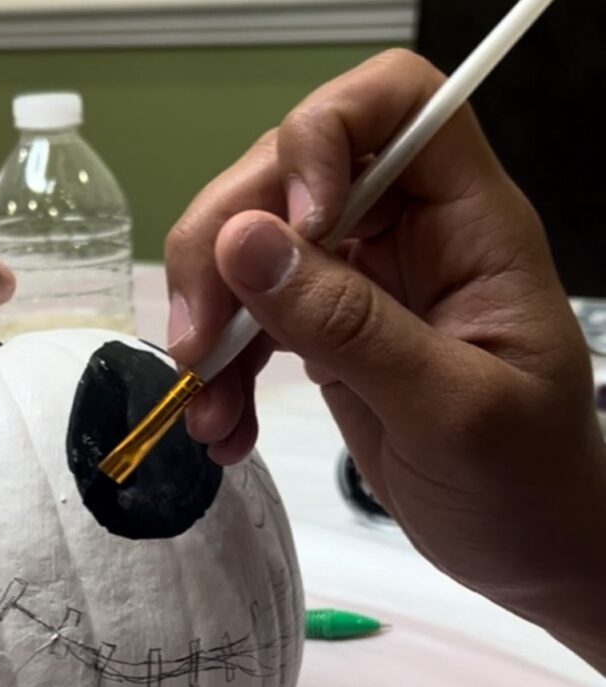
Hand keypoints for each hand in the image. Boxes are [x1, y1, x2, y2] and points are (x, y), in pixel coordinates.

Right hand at [164, 50, 605, 659]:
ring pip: (253, 251)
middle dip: (222, 252)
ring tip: (207, 415)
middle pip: (288, 176)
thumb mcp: (450, 411)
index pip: (392, 103)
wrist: (526, 549)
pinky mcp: (327, 334)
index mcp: (468, 225)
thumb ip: (350, 325)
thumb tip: (241, 241)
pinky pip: (253, 321)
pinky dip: (224, 372)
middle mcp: (409, 234)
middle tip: (194, 345)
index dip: (321, 136)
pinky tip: (224, 429)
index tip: (283, 231)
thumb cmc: (522, 484)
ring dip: (211, 325)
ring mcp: (362, 283)